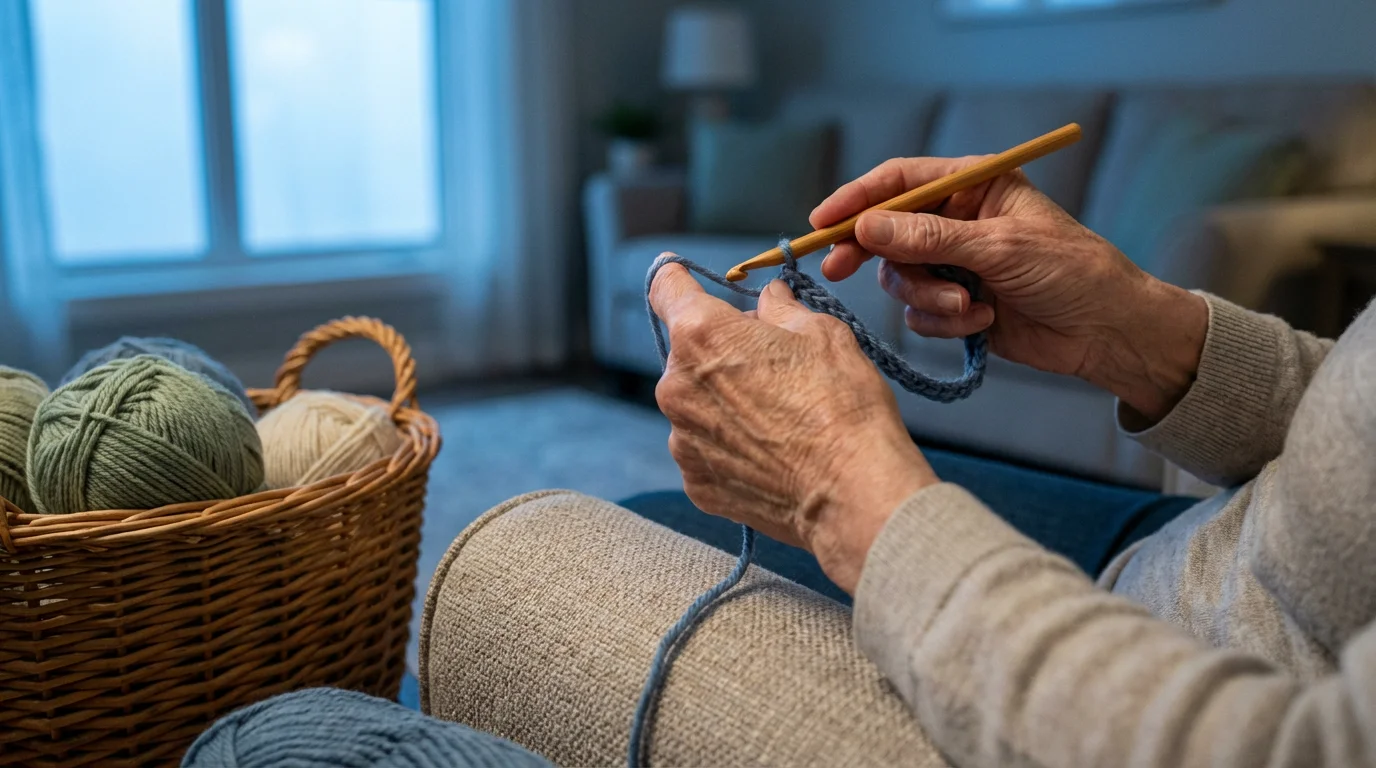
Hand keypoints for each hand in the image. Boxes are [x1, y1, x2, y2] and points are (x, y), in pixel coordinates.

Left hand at [649, 262, 935, 592]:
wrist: (854, 492)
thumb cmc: (842, 406)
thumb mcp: (822, 333)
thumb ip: (782, 309)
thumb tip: (769, 299)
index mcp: (702, 336)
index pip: (666, 289)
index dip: (677, 278)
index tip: (681, 277)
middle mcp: (677, 387)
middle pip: (689, 352)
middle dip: (723, 349)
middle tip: (774, 365)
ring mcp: (682, 440)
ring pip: (696, 402)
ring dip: (725, 400)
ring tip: (780, 417)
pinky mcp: (696, 481)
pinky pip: (705, 448)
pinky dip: (730, 444)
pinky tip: (772, 451)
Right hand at [812, 156, 1208, 422]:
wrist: (1106, 331)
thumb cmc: (1070, 270)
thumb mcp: (998, 247)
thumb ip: (929, 239)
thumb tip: (866, 226)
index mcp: (972, 185)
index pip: (900, 181)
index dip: (857, 199)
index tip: (823, 221)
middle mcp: (957, 220)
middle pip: (886, 230)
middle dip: (870, 253)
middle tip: (836, 269)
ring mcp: (955, 263)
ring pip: (901, 277)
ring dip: (928, 297)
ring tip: (967, 306)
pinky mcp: (956, 304)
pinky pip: (920, 313)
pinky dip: (944, 321)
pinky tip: (982, 322)